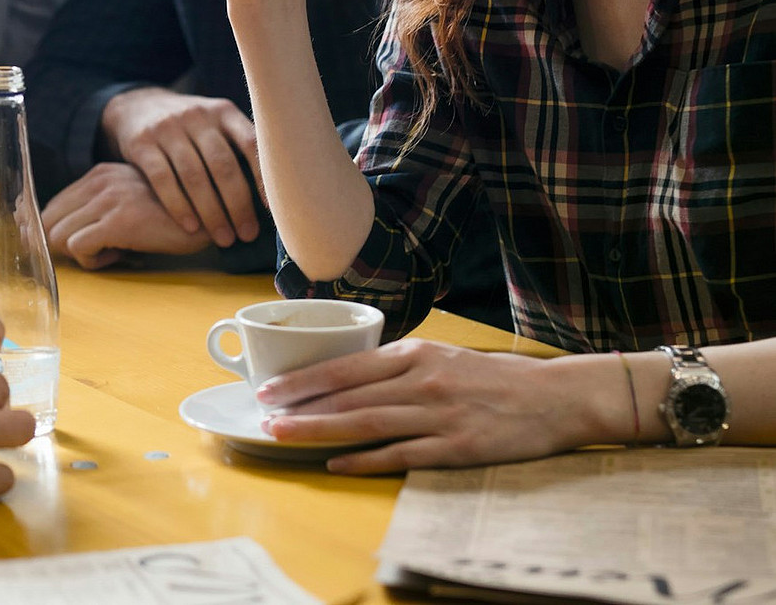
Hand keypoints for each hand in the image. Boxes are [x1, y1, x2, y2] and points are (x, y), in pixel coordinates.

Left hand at [40, 163, 210, 266]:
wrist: (211, 216)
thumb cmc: (169, 218)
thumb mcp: (128, 204)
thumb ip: (97, 210)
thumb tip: (53, 233)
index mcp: (99, 174)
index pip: (51, 204)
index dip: (50, 229)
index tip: (66, 243)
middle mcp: (99, 181)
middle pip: (47, 221)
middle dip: (63, 244)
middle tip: (95, 251)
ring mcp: (107, 199)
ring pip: (58, 235)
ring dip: (81, 253)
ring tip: (112, 251)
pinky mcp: (117, 221)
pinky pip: (78, 248)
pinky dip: (93, 260)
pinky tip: (119, 255)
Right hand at [100, 87, 260, 244]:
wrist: (135, 106)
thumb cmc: (189, 127)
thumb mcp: (215, 123)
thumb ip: (238, 146)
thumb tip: (273, 195)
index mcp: (223, 111)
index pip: (251, 142)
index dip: (263, 177)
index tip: (273, 209)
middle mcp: (197, 116)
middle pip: (223, 164)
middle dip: (238, 204)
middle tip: (247, 234)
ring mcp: (167, 127)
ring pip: (194, 175)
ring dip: (211, 212)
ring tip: (223, 238)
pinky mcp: (142, 143)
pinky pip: (162, 179)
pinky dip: (179, 206)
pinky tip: (191, 226)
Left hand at [256, 339, 612, 473]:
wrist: (555, 396)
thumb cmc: (494, 377)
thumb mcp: (443, 356)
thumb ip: (400, 364)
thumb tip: (349, 376)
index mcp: (415, 353)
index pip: (345, 366)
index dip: (304, 379)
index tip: (269, 389)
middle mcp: (421, 380)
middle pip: (348, 395)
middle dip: (300, 407)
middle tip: (263, 416)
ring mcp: (439, 414)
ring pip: (366, 422)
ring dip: (320, 430)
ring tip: (285, 436)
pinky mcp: (458, 446)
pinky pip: (402, 454)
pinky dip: (366, 460)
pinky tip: (337, 463)